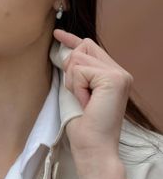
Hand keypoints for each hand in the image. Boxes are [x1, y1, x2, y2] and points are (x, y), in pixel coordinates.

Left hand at [53, 29, 129, 178]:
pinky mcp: (114, 79)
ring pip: (78, 60)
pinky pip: (80, 71)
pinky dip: (77, 87)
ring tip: (84, 100)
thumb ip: (75, 71)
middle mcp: (120, 72)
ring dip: (73, 82)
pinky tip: (87, 102)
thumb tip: (64, 52)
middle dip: (70, 69)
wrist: (93, 145)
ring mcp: (119, 74)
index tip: (57, 33)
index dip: (71, 40)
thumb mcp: (76, 91)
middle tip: (79, 94)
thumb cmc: (83, 124)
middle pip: (82, 48)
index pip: (90, 47)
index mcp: (113, 75)